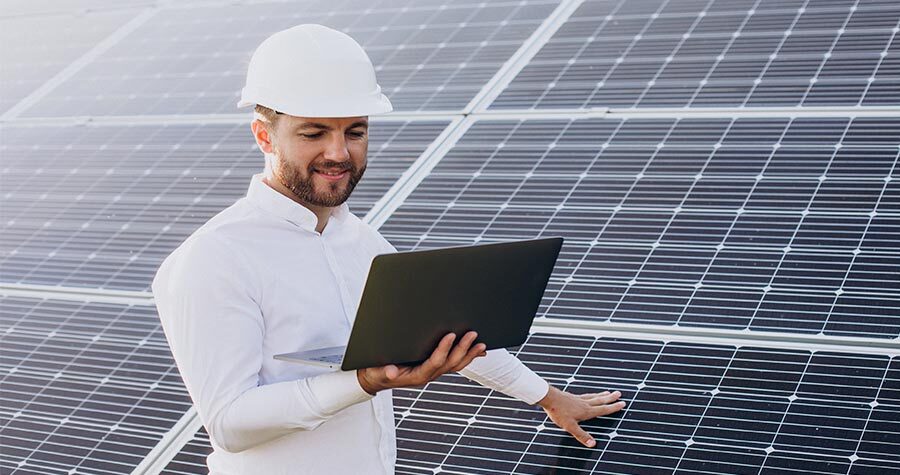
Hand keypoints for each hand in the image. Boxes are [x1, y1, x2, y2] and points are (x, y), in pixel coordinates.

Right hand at [356, 331, 486, 394]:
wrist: (376, 379)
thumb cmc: (377, 372)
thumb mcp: (378, 371)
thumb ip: (385, 371)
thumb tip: (392, 372)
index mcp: (417, 376)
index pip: (434, 362)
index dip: (444, 349)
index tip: (450, 335)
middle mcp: (428, 375)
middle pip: (450, 363)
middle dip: (463, 349)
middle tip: (472, 335)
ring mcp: (433, 373)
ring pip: (455, 365)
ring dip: (469, 354)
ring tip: (481, 344)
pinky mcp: (434, 369)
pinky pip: (453, 364)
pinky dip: (466, 357)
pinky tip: (476, 351)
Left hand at [538, 386, 624, 447]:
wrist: (548, 397)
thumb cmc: (558, 412)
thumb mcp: (570, 426)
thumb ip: (581, 435)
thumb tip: (593, 444)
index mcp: (586, 411)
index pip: (603, 409)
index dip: (613, 407)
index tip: (622, 403)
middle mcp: (584, 404)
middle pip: (600, 400)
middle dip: (610, 398)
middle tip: (619, 393)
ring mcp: (578, 399)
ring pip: (593, 397)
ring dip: (602, 395)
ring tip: (608, 392)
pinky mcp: (572, 397)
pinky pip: (586, 395)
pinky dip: (591, 395)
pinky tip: (590, 395)